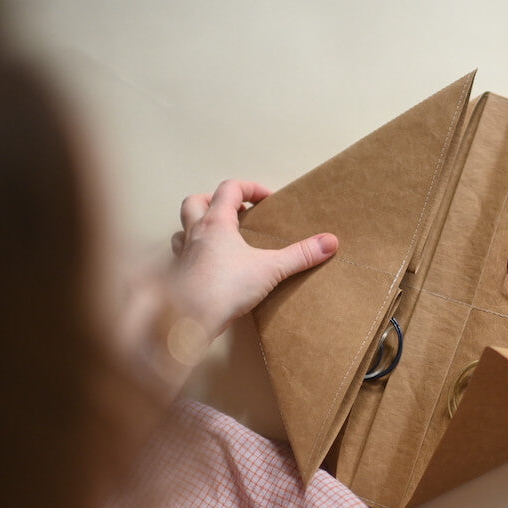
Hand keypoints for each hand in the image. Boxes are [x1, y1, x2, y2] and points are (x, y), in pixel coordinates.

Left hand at [169, 179, 337, 339]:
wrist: (190, 319)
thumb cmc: (226, 287)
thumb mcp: (270, 269)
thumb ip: (300, 255)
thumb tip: (330, 242)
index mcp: (216, 222)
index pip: (229, 189)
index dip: (250, 188)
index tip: (267, 200)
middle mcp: (195, 233)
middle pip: (195, 202)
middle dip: (213, 201)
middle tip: (234, 213)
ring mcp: (182, 255)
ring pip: (182, 230)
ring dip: (198, 228)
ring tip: (218, 238)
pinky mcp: (178, 278)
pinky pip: (182, 258)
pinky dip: (193, 256)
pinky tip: (208, 268)